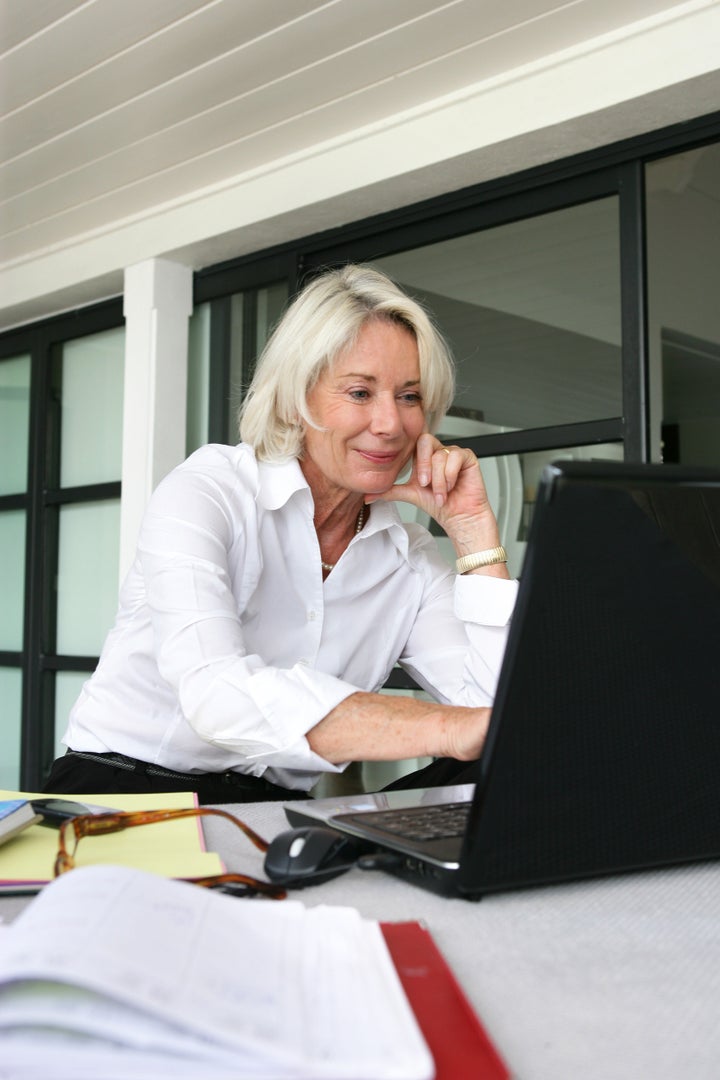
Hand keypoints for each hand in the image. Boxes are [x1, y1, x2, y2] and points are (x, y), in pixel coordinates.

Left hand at [367, 433, 499, 554]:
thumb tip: (368, 495)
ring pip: (440, 455)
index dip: (412, 459)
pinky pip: (455, 457)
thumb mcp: (410, 495)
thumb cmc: (440, 506)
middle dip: (423, 466)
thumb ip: (389, 491)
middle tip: (425, 485)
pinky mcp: (467, 457)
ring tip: (441, 494)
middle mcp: (438, 452)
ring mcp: (453, 453)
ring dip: (438, 480)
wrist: (459, 518)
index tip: (416, 481)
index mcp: (423, 457)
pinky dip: (451, 475)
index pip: (413, 443)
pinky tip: (452, 487)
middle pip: (425, 441)